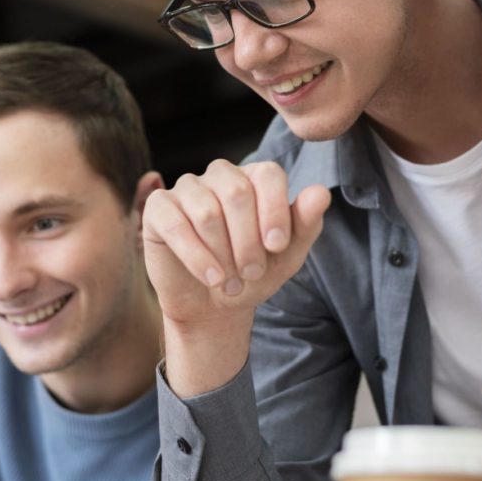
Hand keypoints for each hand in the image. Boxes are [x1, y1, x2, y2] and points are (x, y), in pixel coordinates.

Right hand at [142, 159, 330, 394]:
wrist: (213, 306)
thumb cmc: (253, 274)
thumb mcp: (286, 256)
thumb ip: (306, 224)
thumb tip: (321, 192)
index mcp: (255, 177)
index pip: (268, 174)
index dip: (275, 210)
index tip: (278, 247)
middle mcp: (221, 174)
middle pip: (237, 193)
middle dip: (248, 241)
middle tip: (253, 273)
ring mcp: (187, 188)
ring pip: (207, 211)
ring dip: (223, 254)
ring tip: (231, 282)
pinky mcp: (159, 209)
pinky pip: (176, 224)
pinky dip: (197, 256)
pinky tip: (212, 277)